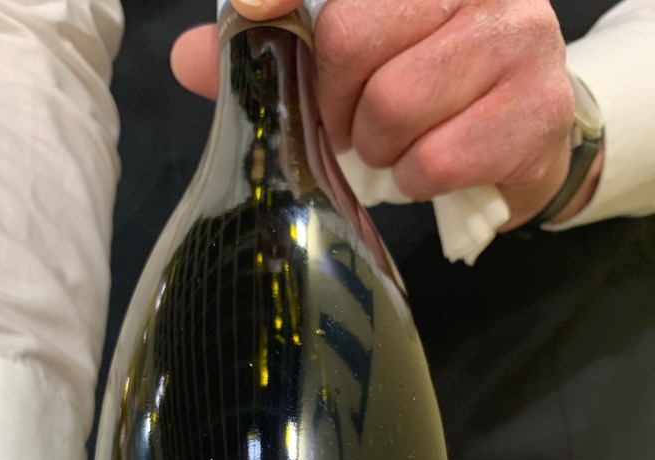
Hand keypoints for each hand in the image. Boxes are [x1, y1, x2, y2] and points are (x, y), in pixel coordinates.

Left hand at [172, 0, 586, 228]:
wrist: (525, 138)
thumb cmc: (430, 89)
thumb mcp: (355, 61)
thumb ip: (277, 49)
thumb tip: (188, 57)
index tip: (255, 10)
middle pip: (353, 33)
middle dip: (332, 98)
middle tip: (346, 123)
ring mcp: (521, 40)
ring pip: (394, 104)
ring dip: (376, 147)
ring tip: (391, 146)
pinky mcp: (536, 112)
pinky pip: (435, 159)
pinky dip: (414, 180)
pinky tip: (426, 169)